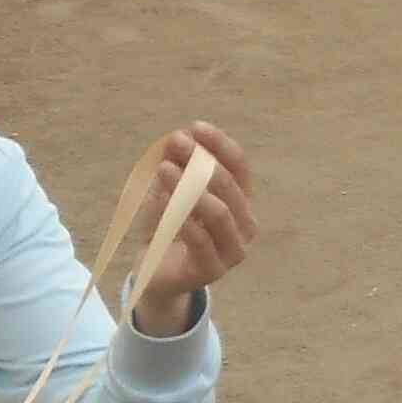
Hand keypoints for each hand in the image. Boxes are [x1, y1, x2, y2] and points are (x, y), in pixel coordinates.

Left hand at [132, 123, 254, 335]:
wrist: (156, 275)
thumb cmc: (168, 228)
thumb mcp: (169, 193)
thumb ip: (175, 168)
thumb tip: (175, 139)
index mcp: (241, 202)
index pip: (240, 167)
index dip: (220, 144)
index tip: (196, 127)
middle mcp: (246, 224)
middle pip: (230, 185)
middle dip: (202, 160)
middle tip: (175, 143)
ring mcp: (233, 250)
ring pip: (219, 212)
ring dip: (190, 186)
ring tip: (165, 169)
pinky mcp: (213, 270)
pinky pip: (200, 240)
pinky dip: (180, 217)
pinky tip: (162, 199)